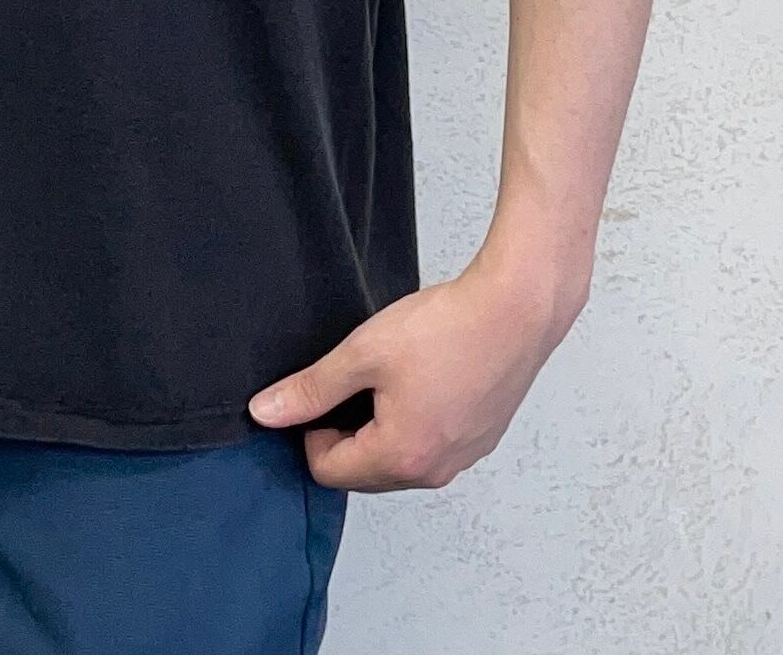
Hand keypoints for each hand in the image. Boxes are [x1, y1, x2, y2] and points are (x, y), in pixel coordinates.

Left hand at [246, 251, 583, 491]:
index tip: (319, 391)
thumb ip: (312, 389)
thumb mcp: (363, 353)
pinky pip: (429, 448)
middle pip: (364, 473)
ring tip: (385, 376)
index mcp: (401, 457)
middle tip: (350, 380)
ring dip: (378, 429)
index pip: (329, 471)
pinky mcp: (480, 440)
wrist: (516, 310)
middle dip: (344, 433)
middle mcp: (434, 472)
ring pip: (397, 461)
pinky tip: (418, 378)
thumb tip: (266, 413)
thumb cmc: (445, 328)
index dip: (309, 432)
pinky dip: (412, 424)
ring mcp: (462, 459)